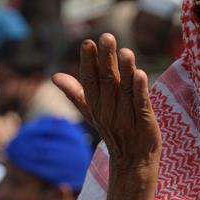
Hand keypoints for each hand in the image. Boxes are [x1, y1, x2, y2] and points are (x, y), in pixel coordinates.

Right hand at [52, 33, 161, 168]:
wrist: (133, 162)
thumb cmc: (114, 131)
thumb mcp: (92, 113)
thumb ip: (75, 93)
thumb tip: (54, 77)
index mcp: (95, 106)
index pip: (89, 81)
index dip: (89, 62)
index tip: (88, 43)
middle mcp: (108, 111)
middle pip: (107, 81)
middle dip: (107, 59)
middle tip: (107, 37)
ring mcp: (126, 117)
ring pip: (125, 90)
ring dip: (125, 71)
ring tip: (125, 52)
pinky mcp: (144, 122)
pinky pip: (141, 104)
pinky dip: (141, 90)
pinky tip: (141, 74)